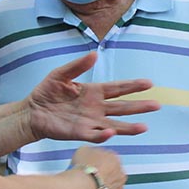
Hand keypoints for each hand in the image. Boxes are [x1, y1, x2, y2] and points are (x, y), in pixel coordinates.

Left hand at [26, 52, 157, 142]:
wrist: (32, 112)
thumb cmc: (47, 92)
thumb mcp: (60, 74)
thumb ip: (77, 65)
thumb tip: (94, 54)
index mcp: (94, 92)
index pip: (117, 88)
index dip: (132, 86)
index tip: (149, 84)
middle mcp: (96, 108)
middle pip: (121, 107)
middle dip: (139, 107)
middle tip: (156, 105)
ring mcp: (89, 122)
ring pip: (114, 125)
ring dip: (128, 127)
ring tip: (144, 127)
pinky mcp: (79, 133)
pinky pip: (94, 135)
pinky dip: (102, 135)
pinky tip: (112, 133)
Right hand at [71, 145, 126, 188]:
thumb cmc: (84, 169)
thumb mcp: (83, 150)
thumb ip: (89, 152)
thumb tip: (87, 155)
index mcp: (114, 158)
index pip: (108, 159)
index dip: (96, 163)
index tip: (88, 166)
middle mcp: (120, 175)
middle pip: (111, 175)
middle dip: (101, 177)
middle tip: (87, 179)